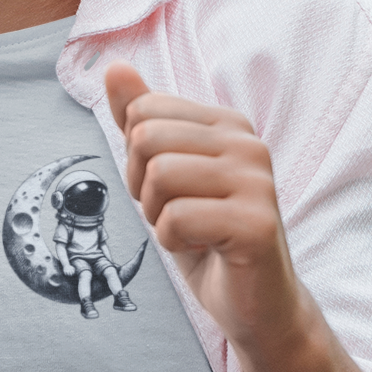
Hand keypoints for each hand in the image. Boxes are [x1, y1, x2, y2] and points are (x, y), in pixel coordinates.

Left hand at [104, 63, 304, 355]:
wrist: (255, 303)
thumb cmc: (208, 236)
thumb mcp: (165, 173)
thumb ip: (140, 120)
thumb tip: (115, 68)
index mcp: (228, 122)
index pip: (144, 111)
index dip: (136, 158)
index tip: (169, 190)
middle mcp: (248, 143)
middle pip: (146, 138)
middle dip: (143, 186)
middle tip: (175, 213)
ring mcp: (257, 180)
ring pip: (160, 176)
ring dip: (159, 216)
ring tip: (191, 230)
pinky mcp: (256, 223)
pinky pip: (177, 218)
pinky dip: (173, 241)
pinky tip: (204, 248)